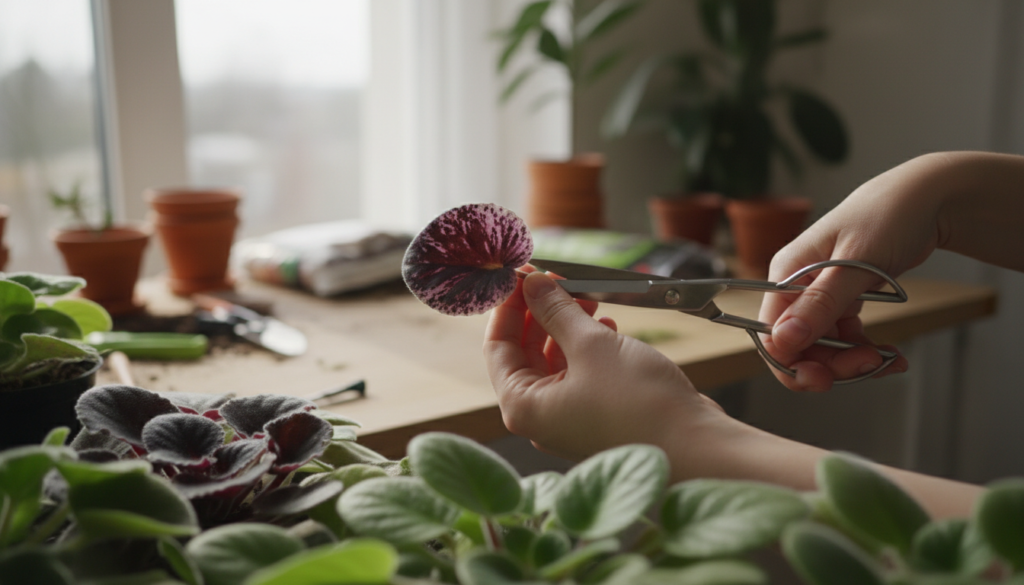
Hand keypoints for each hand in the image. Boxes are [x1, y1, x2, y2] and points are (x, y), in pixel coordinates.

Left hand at [484, 270, 724, 461]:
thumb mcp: (590, 344)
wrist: (695, 446)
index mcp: (523, 407)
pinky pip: (580, 374)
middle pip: (525, 352)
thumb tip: (530, 283)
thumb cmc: (638, 404)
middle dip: (542, 311)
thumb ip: (555, 310)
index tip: (522, 274)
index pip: (496, 346)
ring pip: (555, 361)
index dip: (508, 305)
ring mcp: (569, 420)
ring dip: (568, 325)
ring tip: (589, 297)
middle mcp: (540, 418)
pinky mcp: (598, 417)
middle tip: (559, 279)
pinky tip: (607, 325)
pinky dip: (588, 347)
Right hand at [756, 156, 951, 390]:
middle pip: (797, 345)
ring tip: (888, 359)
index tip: (823, 380)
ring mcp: (819, 294)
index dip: (791, 362)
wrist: (925, 199)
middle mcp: (797, 286)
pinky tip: (891, 354)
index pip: (770, 332)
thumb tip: (783, 339)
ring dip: (853, 361)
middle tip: (869, 366)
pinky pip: (844, 338)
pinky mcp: (841, 299)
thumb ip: (820, 303)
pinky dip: (866, 351)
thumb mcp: (855, 263)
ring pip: (822, 346)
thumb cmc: (888, 217)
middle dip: (830, 364)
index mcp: (787, 273)